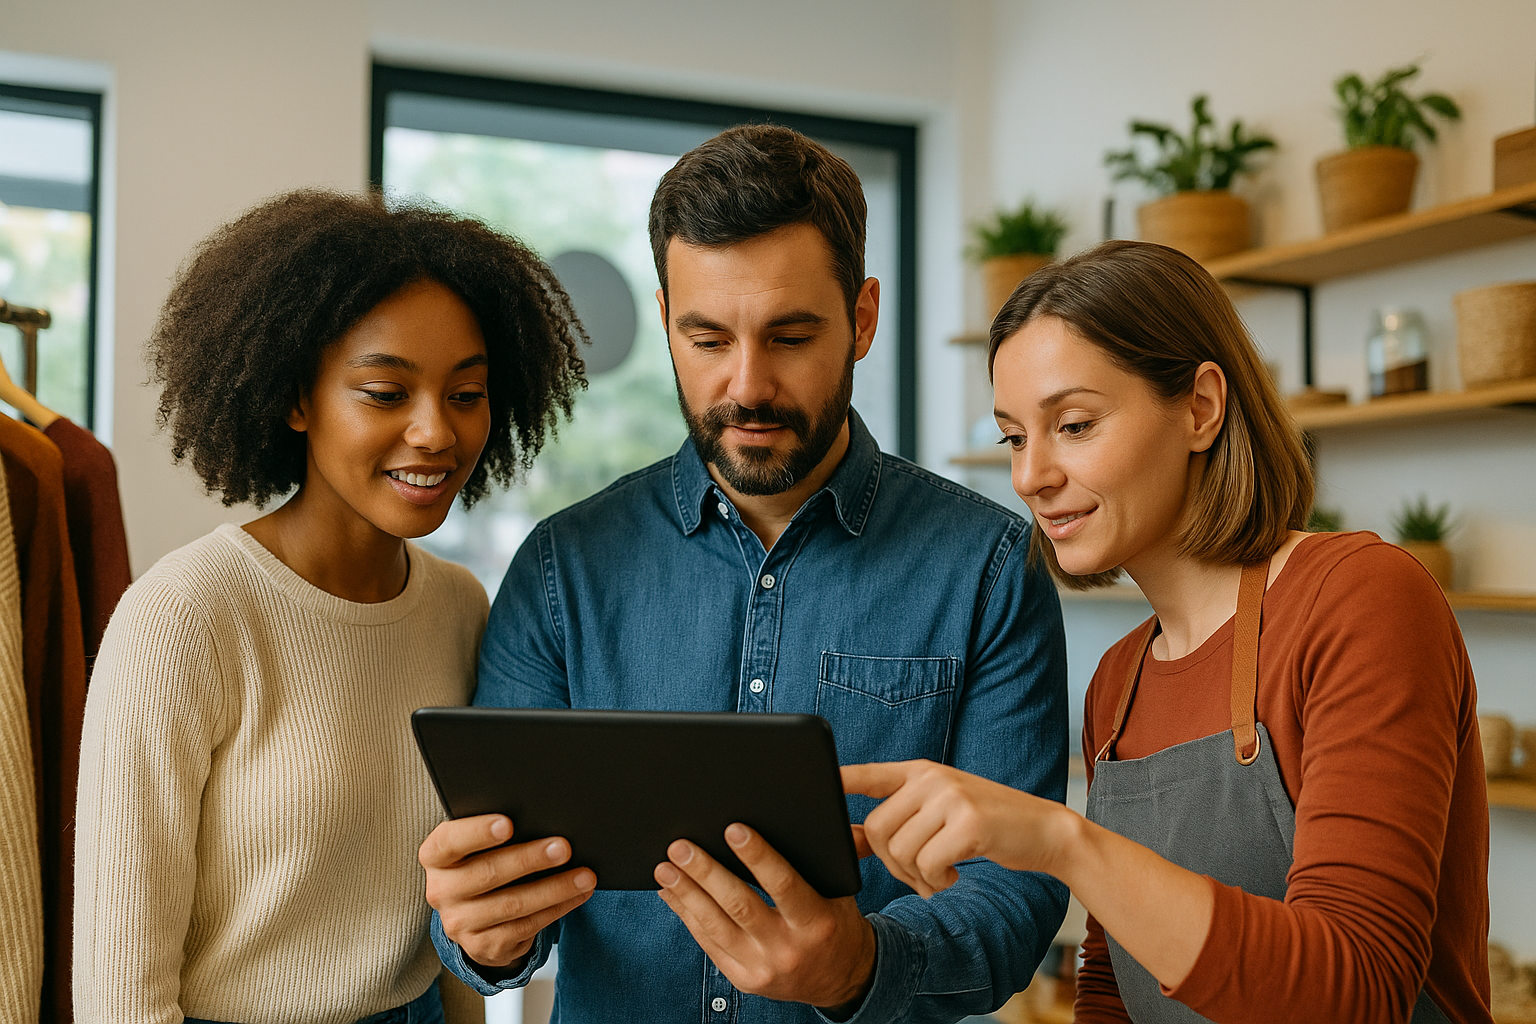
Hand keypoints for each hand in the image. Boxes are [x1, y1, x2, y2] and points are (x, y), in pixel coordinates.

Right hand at [419, 814, 594, 969]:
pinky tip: (578, 894)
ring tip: (584, 875)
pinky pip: (526, 926)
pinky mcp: (484, 946)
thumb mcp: (479, 845)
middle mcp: (441, 891)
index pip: (449, 842)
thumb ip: (497, 832)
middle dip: (529, 859)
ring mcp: (460, 923)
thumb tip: (542, 817)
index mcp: (436, 857)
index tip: (508, 824)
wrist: (475, 914)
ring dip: (554, 888)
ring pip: (512, 904)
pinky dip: (557, 908)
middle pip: (487, 873)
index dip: (476, 833)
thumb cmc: (484, 861)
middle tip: (564, 847)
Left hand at [655, 823, 875, 1013]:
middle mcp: (788, 948)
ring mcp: (763, 967)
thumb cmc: (835, 923)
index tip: (733, 829)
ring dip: (686, 893)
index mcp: (816, 922)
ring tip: (665, 868)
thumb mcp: (839, 892)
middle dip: (706, 872)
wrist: (841, 980)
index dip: (757, 856)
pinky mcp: (744, 980)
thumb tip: (779, 818)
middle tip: (681, 846)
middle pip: (739, 905)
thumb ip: (814, 862)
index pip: (783, 884)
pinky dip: (687, 916)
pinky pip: (709, 944)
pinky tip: (673, 894)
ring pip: (716, 925)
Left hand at [843, 760, 1072, 897]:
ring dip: (915, 878)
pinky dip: (936, 882)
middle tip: (918, 874)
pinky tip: (953, 877)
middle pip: (875, 830)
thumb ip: (901, 820)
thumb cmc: (988, 826)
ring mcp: (951, 797)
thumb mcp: (942, 812)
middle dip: (890, 864)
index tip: (809, 786)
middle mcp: (931, 778)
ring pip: (900, 851)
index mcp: (920, 771)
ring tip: (938, 876)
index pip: (868, 774)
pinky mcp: (969, 823)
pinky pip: (928, 864)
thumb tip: (849, 841)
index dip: (838, 781)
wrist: (1046, 830)